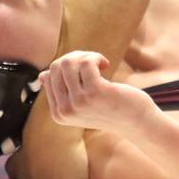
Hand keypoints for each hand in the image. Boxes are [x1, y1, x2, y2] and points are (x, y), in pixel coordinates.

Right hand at [40, 51, 155, 134]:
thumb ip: (63, 91)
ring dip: (86, 56)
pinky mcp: (95, 92)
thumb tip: (42, 75)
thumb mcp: (82, 101)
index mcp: (59, 114)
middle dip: (75, 57)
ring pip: (69, 62)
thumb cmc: (110, 108)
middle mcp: (65, 111)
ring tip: (99, 63)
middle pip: (57, 66)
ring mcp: (78, 102)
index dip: (67, 65)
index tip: (84, 69)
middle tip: (93, 62)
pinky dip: (95, 57)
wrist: (137, 122)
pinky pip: (86, 62)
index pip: (49, 75)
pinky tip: (105, 64)